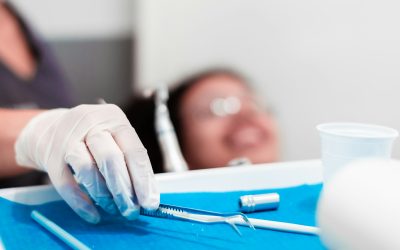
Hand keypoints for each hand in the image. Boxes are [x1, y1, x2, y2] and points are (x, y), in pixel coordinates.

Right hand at [15, 104, 158, 222]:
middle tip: (131, 211)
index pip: (133, 150)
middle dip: (124, 190)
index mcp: (114, 118)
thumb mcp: (113, 135)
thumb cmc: (92, 137)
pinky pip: (66, 184)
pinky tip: (93, 215)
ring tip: (114, 209)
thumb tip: (146, 196)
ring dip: (104, 196)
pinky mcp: (51, 157)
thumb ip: (128, 160)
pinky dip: (81, 203)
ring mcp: (67, 139)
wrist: (49, 128)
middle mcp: (91, 124)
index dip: (143, 179)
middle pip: (111, 159)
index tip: (150, 203)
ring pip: (88, 170)